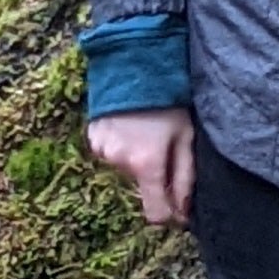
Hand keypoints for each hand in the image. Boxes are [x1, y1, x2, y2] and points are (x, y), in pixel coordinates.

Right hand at [87, 107, 195, 228]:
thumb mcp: (186, 138)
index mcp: (146, 164)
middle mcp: (120, 163)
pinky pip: (110, 153)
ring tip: (145, 131)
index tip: (178, 206)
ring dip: (135, 159)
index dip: (169, 214)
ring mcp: (102, 151)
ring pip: (124, 169)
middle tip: (163, 146)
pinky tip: (129, 125)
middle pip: (140, 187)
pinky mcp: (92, 138)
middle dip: (153, 176)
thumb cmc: (167, 101)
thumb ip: (185, 178)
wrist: (133, 65)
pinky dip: (120, 146)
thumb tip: (184, 211)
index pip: (155, 214)